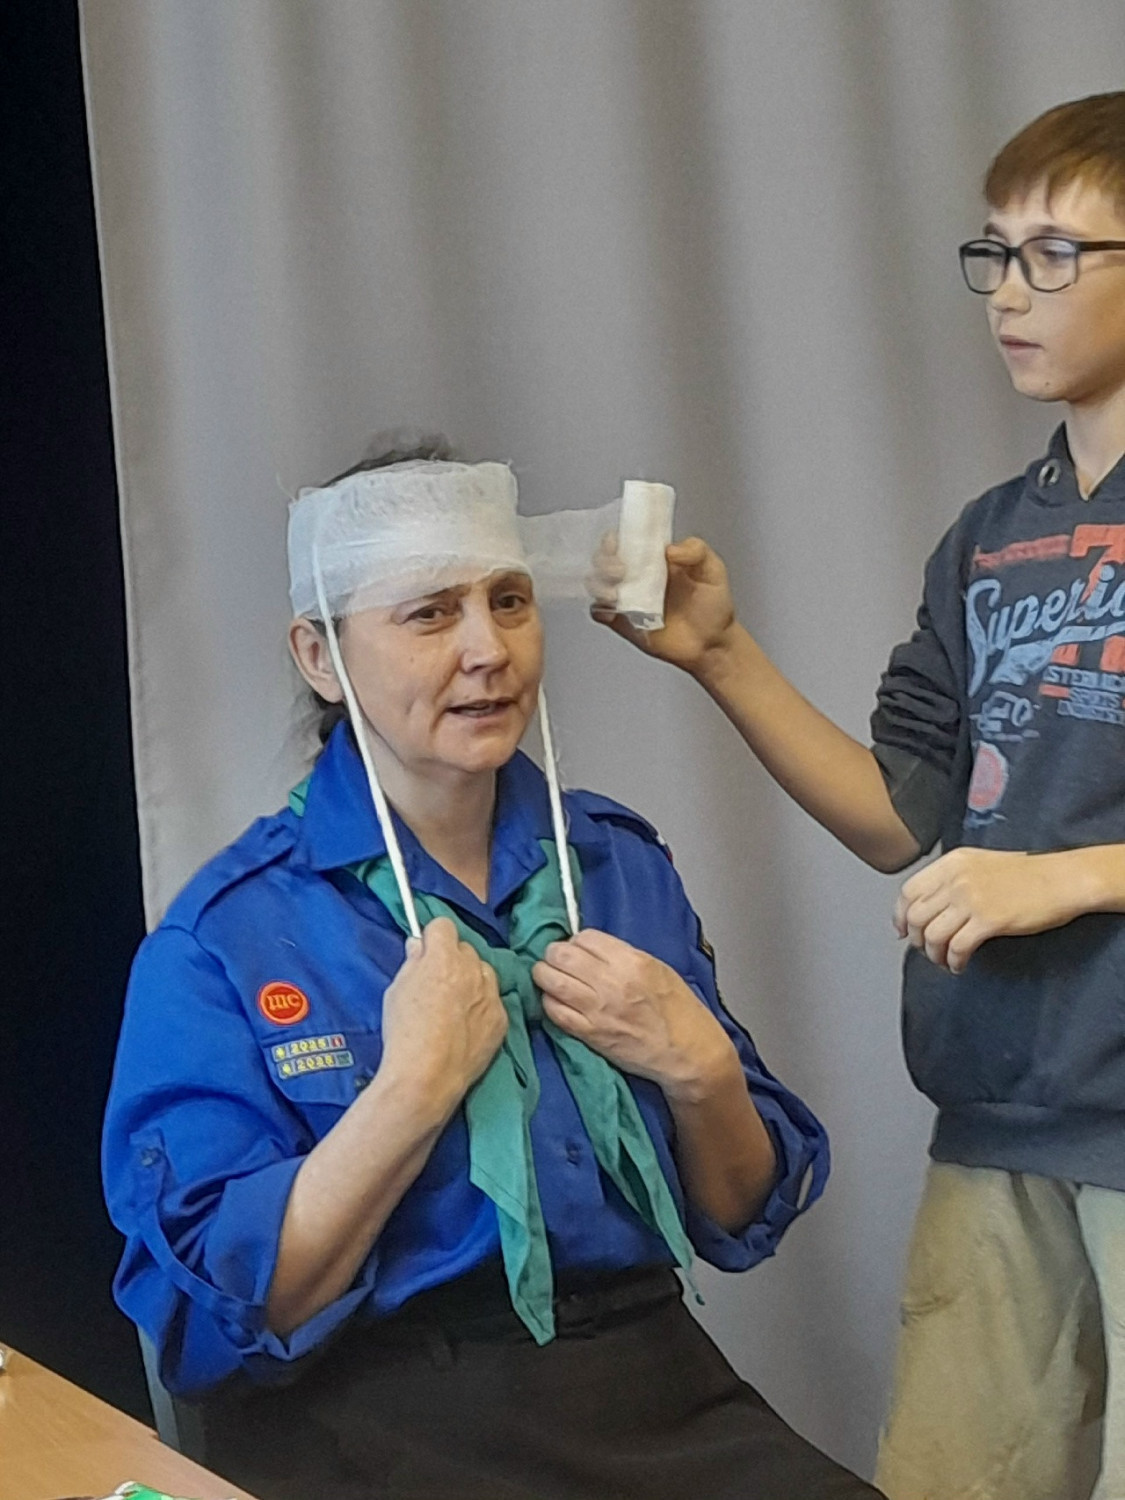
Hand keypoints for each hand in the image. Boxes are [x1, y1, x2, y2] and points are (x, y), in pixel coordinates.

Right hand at [380, 918, 506, 1107]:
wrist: (428, 1075)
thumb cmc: (404, 1032)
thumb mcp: (397, 990)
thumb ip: (412, 963)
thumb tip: (420, 946)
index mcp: (443, 957)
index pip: (443, 926)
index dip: (433, 939)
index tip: (426, 953)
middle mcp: (473, 969)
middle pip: (465, 949)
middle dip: (452, 960)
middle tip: (437, 984)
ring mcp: (491, 994)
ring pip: (483, 973)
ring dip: (471, 981)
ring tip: (453, 1008)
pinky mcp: (501, 1018)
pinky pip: (493, 1001)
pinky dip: (481, 1007)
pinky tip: (466, 1027)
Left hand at [532, 929, 735, 1101]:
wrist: (687, 1051)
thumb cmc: (678, 1010)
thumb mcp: (656, 968)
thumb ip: (622, 956)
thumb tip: (590, 950)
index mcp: (631, 961)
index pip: (584, 937)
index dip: (576, 942)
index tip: (578, 950)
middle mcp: (611, 982)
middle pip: (561, 954)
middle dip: (555, 955)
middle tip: (558, 962)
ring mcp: (597, 1009)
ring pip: (549, 979)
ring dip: (545, 976)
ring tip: (551, 979)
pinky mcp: (589, 1034)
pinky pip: (553, 1011)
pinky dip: (549, 1002)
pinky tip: (558, 1002)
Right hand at [590, 537, 737, 674]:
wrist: (712, 644)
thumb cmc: (713, 606)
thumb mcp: (713, 570)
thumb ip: (697, 551)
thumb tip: (669, 549)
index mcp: (654, 558)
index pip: (625, 540)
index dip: (615, 538)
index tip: (617, 543)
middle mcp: (637, 576)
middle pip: (604, 559)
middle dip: (604, 561)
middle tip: (620, 570)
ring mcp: (628, 599)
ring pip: (597, 584)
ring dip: (598, 584)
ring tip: (615, 593)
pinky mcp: (623, 623)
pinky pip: (600, 612)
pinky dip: (599, 610)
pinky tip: (610, 611)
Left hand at [893, 847, 1081, 973]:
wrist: (1062, 879)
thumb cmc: (1026, 874)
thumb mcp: (980, 864)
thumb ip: (952, 879)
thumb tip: (928, 906)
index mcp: (952, 863)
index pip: (908, 891)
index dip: (900, 915)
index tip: (902, 931)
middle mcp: (956, 879)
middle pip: (915, 916)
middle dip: (916, 940)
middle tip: (927, 951)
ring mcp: (971, 899)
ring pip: (931, 935)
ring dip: (934, 955)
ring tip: (945, 961)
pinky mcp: (989, 920)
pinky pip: (956, 948)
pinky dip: (954, 962)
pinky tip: (960, 966)